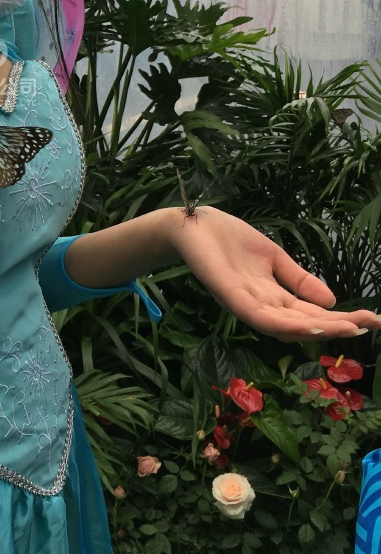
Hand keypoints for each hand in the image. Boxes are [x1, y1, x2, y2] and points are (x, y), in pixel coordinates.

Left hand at [167, 206, 380, 341]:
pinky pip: (259, 316)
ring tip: (349, 328)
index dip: (342, 318)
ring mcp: (244, 302)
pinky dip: (285, 323)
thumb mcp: (274, 258)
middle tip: (371, 325)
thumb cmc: (228, 240)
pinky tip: (310, 324)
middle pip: (304, 324)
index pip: (312, 313)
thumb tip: (332, 301)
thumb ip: (299, 279)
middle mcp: (261, 306)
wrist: (191, 224)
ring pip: (285, 326)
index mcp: (273, 297)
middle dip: (338, 326)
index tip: (374, 319)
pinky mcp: (229, 294)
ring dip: (318, 329)